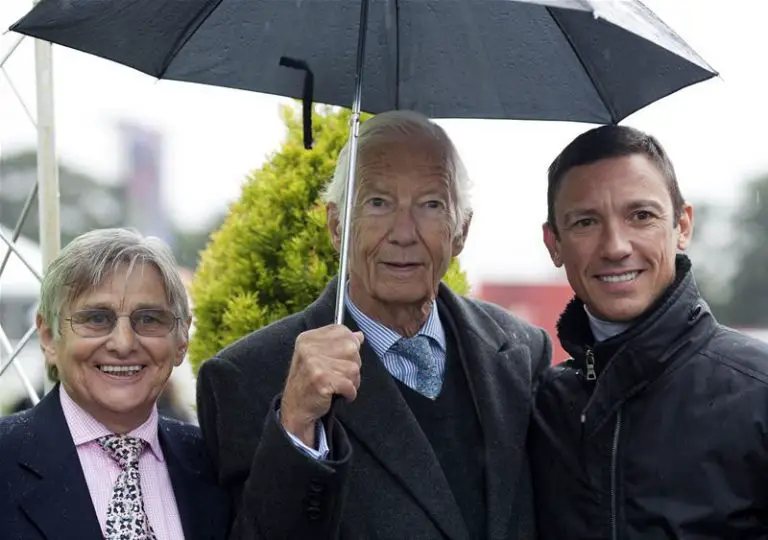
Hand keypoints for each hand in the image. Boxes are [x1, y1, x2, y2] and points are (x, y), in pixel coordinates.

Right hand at [280, 324, 362, 446]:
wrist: (295, 409)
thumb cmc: (309, 383)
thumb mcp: (318, 358)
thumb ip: (337, 344)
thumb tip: (359, 335)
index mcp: (308, 338)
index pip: (342, 331)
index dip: (350, 345)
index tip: (343, 359)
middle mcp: (309, 348)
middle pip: (351, 348)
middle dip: (353, 365)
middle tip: (341, 376)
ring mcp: (314, 363)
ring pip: (353, 367)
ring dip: (352, 382)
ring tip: (339, 387)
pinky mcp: (321, 380)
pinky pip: (350, 384)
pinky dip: (350, 394)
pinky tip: (340, 395)